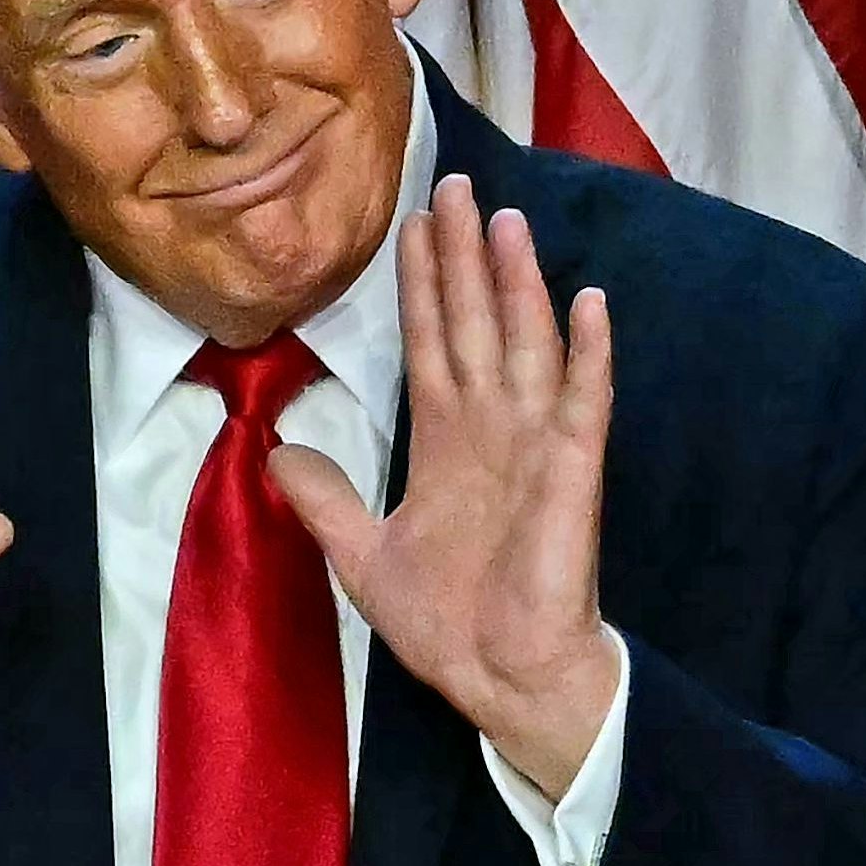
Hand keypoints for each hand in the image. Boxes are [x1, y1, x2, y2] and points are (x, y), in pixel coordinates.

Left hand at [273, 175, 617, 796]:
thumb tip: (277, 452)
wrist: (501, 679)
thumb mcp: (363, 557)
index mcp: (446, 443)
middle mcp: (492, 430)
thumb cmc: (449, 624)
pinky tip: (588, 302)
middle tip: (454, 185)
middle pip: (474, 324)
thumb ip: (327, 501)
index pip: (430, 342)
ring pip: (523, 345)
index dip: (421, 284)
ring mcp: (535, 446)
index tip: (413, 223)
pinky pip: (581, 403)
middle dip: (463, 258)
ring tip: (507, 220)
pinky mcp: (569, 474)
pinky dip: (586, 354)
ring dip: (517, 283)